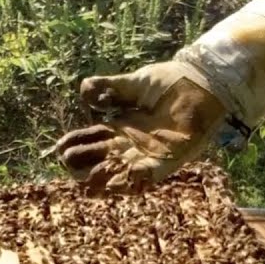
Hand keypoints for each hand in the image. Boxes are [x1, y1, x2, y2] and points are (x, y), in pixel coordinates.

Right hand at [49, 62, 228, 193]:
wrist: (204, 83)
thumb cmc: (171, 82)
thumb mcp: (133, 84)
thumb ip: (109, 88)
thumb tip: (83, 90)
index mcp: (123, 127)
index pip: (93, 140)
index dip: (77, 144)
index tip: (60, 148)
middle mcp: (134, 145)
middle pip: (103, 160)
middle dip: (83, 165)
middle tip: (67, 164)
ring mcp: (150, 154)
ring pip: (121, 173)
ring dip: (103, 178)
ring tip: (85, 181)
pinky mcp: (169, 160)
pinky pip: (148, 176)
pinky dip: (132, 180)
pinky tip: (115, 181)